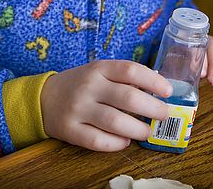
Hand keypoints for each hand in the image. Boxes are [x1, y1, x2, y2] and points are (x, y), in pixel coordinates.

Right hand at [40, 60, 171, 151]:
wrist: (43, 98)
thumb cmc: (81, 84)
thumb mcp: (100, 72)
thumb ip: (123, 77)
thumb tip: (157, 87)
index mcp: (99, 68)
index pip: (130, 70)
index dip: (153, 81)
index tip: (168, 91)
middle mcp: (89, 86)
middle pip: (127, 97)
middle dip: (152, 108)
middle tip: (164, 115)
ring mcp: (78, 109)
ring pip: (114, 121)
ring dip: (137, 128)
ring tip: (148, 131)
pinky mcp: (70, 131)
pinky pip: (97, 141)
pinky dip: (115, 143)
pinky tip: (125, 141)